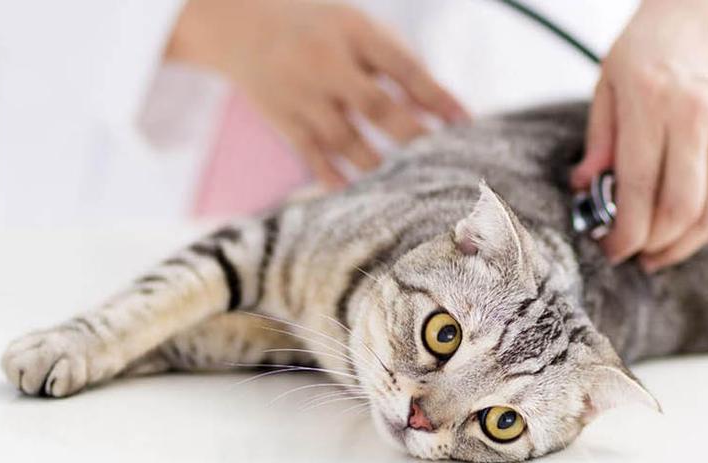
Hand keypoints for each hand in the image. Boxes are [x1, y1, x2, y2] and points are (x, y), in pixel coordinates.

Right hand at [167, 0, 467, 186]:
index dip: (436, 96)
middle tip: (440, 161)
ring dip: (378, 164)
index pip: (403, 67)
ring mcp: (301, 93)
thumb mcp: (359, 31)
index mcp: (354, 32)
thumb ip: (399, 65)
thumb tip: (443, 112)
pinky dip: (335, 177)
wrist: (241, 24)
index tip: (465, 123)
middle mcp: (326, 62)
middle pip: (376, 106)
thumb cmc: (323, 31)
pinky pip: (312, 156)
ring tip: (406, 184)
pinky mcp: (282, 119)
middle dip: (411, 136)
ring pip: (345, 139)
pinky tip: (359, 193)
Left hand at [571, 0, 707, 270]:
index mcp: (653, 103)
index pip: (637, 188)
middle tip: (633, 254)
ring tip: (659, 251)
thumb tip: (587, 187)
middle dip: (652, 245)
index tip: (610, 247)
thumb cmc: (652, 40)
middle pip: (681, 209)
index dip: (622, 231)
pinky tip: (695, 233)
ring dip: (684, 245)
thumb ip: (600, 137)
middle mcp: (698, 118)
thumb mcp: (609, 79)